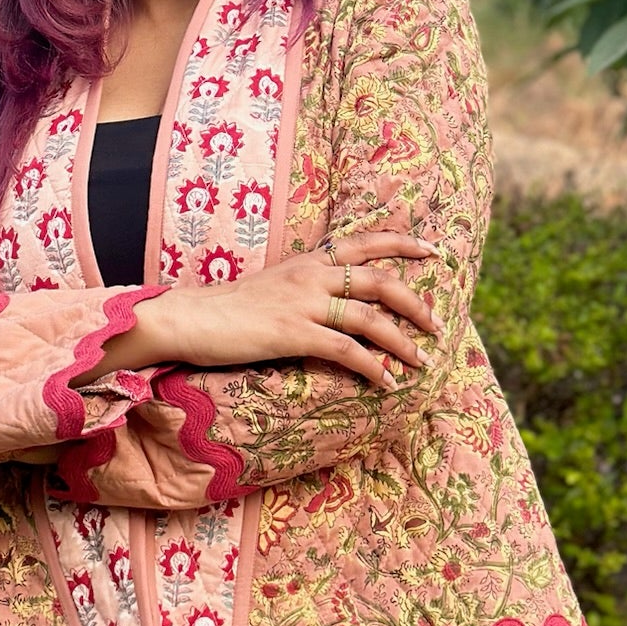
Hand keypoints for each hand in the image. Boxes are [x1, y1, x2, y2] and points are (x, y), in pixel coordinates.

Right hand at [82, 231, 440, 391]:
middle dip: (414, 303)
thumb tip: (336, 303)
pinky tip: (386, 383)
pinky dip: (373, 367)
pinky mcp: (294, 333)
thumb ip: (307, 287)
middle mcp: (311, 275)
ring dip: (402, 342)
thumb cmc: (229, 308)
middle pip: (379, 280)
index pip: (365, 242)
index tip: (434, 251)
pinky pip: (346, 351)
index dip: (403, 244)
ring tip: (422, 362)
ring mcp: (303, 303)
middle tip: (436, 323)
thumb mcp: (274, 285)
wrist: (190, 317)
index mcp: (308, 260)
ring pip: (370, 318)